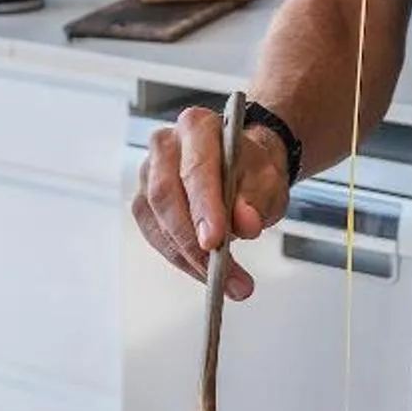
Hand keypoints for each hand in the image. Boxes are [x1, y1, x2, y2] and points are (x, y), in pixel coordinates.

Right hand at [133, 106, 289, 302]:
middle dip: (191, 241)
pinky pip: (155, 236)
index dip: (203, 207)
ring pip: (156, 221)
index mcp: (197, 127)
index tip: (215, 241)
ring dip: (187, 258)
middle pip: (166, 195)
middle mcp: (165, 145)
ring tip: (224, 284)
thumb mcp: (268, 180)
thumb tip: (246, 224)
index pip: (196, 168)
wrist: (242, 168)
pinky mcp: (144, 202)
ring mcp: (148, 173)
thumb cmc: (251, 170)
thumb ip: (257, 199)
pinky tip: (204, 272)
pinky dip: (180, 259)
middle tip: (221, 274)